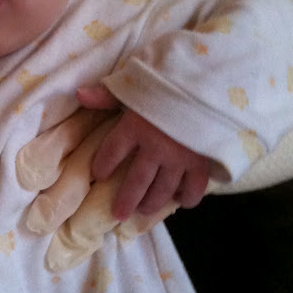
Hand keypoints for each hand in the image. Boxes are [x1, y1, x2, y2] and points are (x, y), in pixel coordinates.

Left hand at [78, 85, 210, 219]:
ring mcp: (180, 158)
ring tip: (143, 211)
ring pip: (162, 190)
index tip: (98, 174)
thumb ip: (108, 94)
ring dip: (152, 203)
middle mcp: (155, 148)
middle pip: (136, 181)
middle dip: (125, 200)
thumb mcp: (136, 81)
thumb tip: (79, 94)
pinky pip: (194, 188)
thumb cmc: (171, 77)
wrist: (212, 80)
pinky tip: (181, 200)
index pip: (111, 153)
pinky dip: (187, 197)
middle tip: (118, 214)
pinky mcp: (203, 162)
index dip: (103, 165)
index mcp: (135, 127)